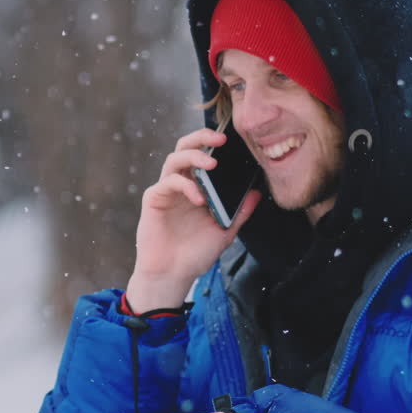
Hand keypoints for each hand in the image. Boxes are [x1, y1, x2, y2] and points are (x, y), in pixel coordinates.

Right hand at [125, 128, 261, 311]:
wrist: (173, 275)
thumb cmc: (195, 254)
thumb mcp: (225, 232)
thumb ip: (240, 212)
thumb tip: (257, 193)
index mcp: (196, 188)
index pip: (203, 156)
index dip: (214, 145)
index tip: (234, 142)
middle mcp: (180, 185)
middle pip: (185, 147)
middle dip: (201, 137)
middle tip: (220, 139)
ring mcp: (166, 191)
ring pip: (174, 159)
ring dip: (194, 156)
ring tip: (211, 164)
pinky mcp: (154, 199)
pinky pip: (168, 182)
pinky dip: (185, 185)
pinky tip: (198, 199)